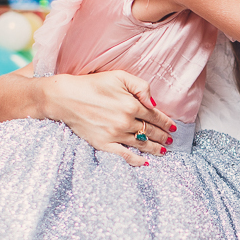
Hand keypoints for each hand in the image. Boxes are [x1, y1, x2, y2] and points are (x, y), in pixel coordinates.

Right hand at [44, 71, 175, 166]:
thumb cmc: (92, 84)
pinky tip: (145, 162)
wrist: (65, 98)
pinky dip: (136, 160)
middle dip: (163, 136)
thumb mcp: (119, 77)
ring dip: (154, 148)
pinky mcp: (104, 144)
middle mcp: (126, 122)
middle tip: (171, 140)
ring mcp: (115, 135)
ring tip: (163, 150)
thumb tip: (154, 103)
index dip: (166, 122)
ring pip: (141, 144)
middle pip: (150, 131)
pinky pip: (124, 156)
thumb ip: (141, 87)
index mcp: (132, 105)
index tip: (174, 127)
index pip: (155, 116)